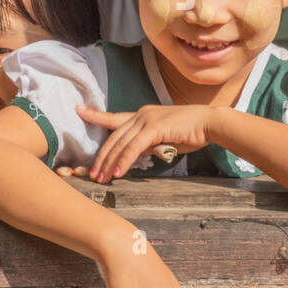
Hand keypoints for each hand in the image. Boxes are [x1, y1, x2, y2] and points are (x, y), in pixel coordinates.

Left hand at [75, 103, 215, 182]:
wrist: (209, 123)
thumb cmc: (190, 132)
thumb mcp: (164, 139)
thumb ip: (148, 144)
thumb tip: (136, 156)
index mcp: (142, 115)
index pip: (114, 118)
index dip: (95, 115)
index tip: (79, 109)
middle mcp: (141, 114)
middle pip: (113, 137)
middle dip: (101, 157)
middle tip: (91, 174)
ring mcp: (146, 119)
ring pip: (120, 143)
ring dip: (109, 162)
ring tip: (101, 178)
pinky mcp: (154, 127)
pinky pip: (134, 147)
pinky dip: (124, 160)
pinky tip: (118, 172)